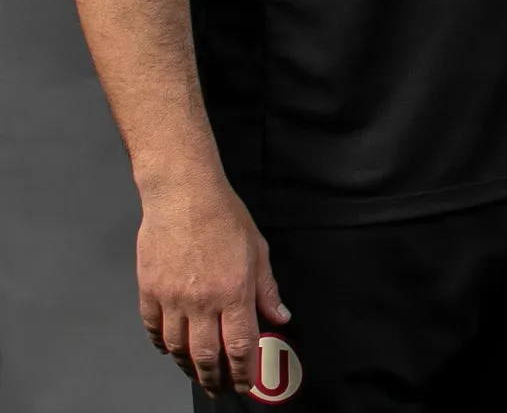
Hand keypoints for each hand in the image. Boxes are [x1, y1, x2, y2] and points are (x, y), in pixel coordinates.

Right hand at [136, 171, 288, 396]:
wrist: (183, 195)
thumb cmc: (224, 216)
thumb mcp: (258, 250)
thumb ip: (267, 289)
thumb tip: (279, 317)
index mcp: (234, 291)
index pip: (241, 345)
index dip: (244, 371)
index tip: (246, 384)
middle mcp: (202, 301)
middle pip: (207, 356)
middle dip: (215, 379)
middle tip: (220, 389)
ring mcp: (172, 298)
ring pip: (178, 348)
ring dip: (189, 367)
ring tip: (197, 374)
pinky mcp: (149, 291)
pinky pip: (153, 329)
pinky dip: (162, 344)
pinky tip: (170, 349)